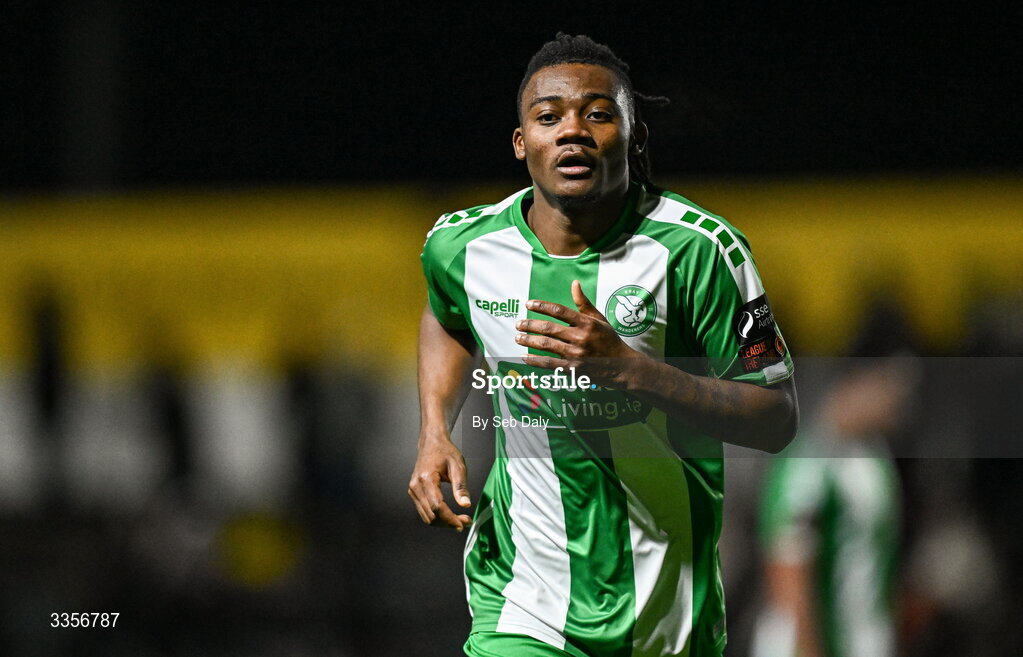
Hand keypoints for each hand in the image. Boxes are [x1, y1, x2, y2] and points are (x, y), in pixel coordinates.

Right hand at [408, 432, 471, 531]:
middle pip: (431, 515)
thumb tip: (465, 504)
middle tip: (465, 521)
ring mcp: (413, 491)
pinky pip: (424, 511)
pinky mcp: (414, 493)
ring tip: (459, 519)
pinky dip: (437, 517)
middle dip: (449, 522)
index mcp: (426, 479)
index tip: (463, 523)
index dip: (450, 518)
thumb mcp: (458, 466)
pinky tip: (448, 515)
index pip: (437, 506)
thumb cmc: (444, 451)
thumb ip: (461, 486)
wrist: (431, 443)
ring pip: (427, 517)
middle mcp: (416, 487)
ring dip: (443, 522)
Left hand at [516, 280, 643, 385]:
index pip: (559, 311)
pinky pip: (549, 363)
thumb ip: (583, 303)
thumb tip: (574, 283)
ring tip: (518, 338)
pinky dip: (535, 360)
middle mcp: (580, 338)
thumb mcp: (599, 319)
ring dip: (529, 341)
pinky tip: (525, 356)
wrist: (621, 366)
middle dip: (530, 325)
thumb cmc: (609, 340)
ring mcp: (576, 354)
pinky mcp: (573, 369)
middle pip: (549, 328)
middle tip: (518, 324)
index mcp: (586, 323)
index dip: (542, 306)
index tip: (529, 304)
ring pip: (546, 345)